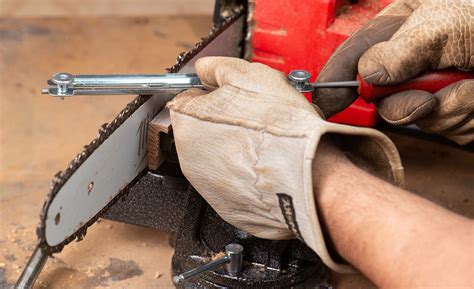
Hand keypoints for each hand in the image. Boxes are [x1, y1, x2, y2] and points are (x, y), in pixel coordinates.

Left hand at [168, 56, 402, 272]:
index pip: (190, 98)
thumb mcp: (250, 76)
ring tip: (263, 143)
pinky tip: (264, 165)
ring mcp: (206, 185)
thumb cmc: (279, 126)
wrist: (307, 174)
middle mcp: (189, 156)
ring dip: (235, 147)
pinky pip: (232, 181)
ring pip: (218, 156)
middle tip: (253, 120)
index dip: (214, 93)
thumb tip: (205, 69)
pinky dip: (244, 173)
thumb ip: (218, 67)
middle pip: (202, 128)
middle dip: (223, 120)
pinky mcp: (225, 205)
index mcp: (189, 121)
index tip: (232, 97)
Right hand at [314, 0, 472, 144]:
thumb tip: (366, 74)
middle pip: (382, 93)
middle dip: (401, 100)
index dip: (338, 76)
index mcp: (406, 24)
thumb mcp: (445, 21)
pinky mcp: (459, 113)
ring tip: (472, 82)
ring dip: (447, 105)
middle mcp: (418, 58)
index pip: (357, 51)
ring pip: (416, 115)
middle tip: (423, 95)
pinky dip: (467, 115)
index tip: (325, 100)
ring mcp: (437, 87)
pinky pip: (449, 127)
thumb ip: (399, 48)